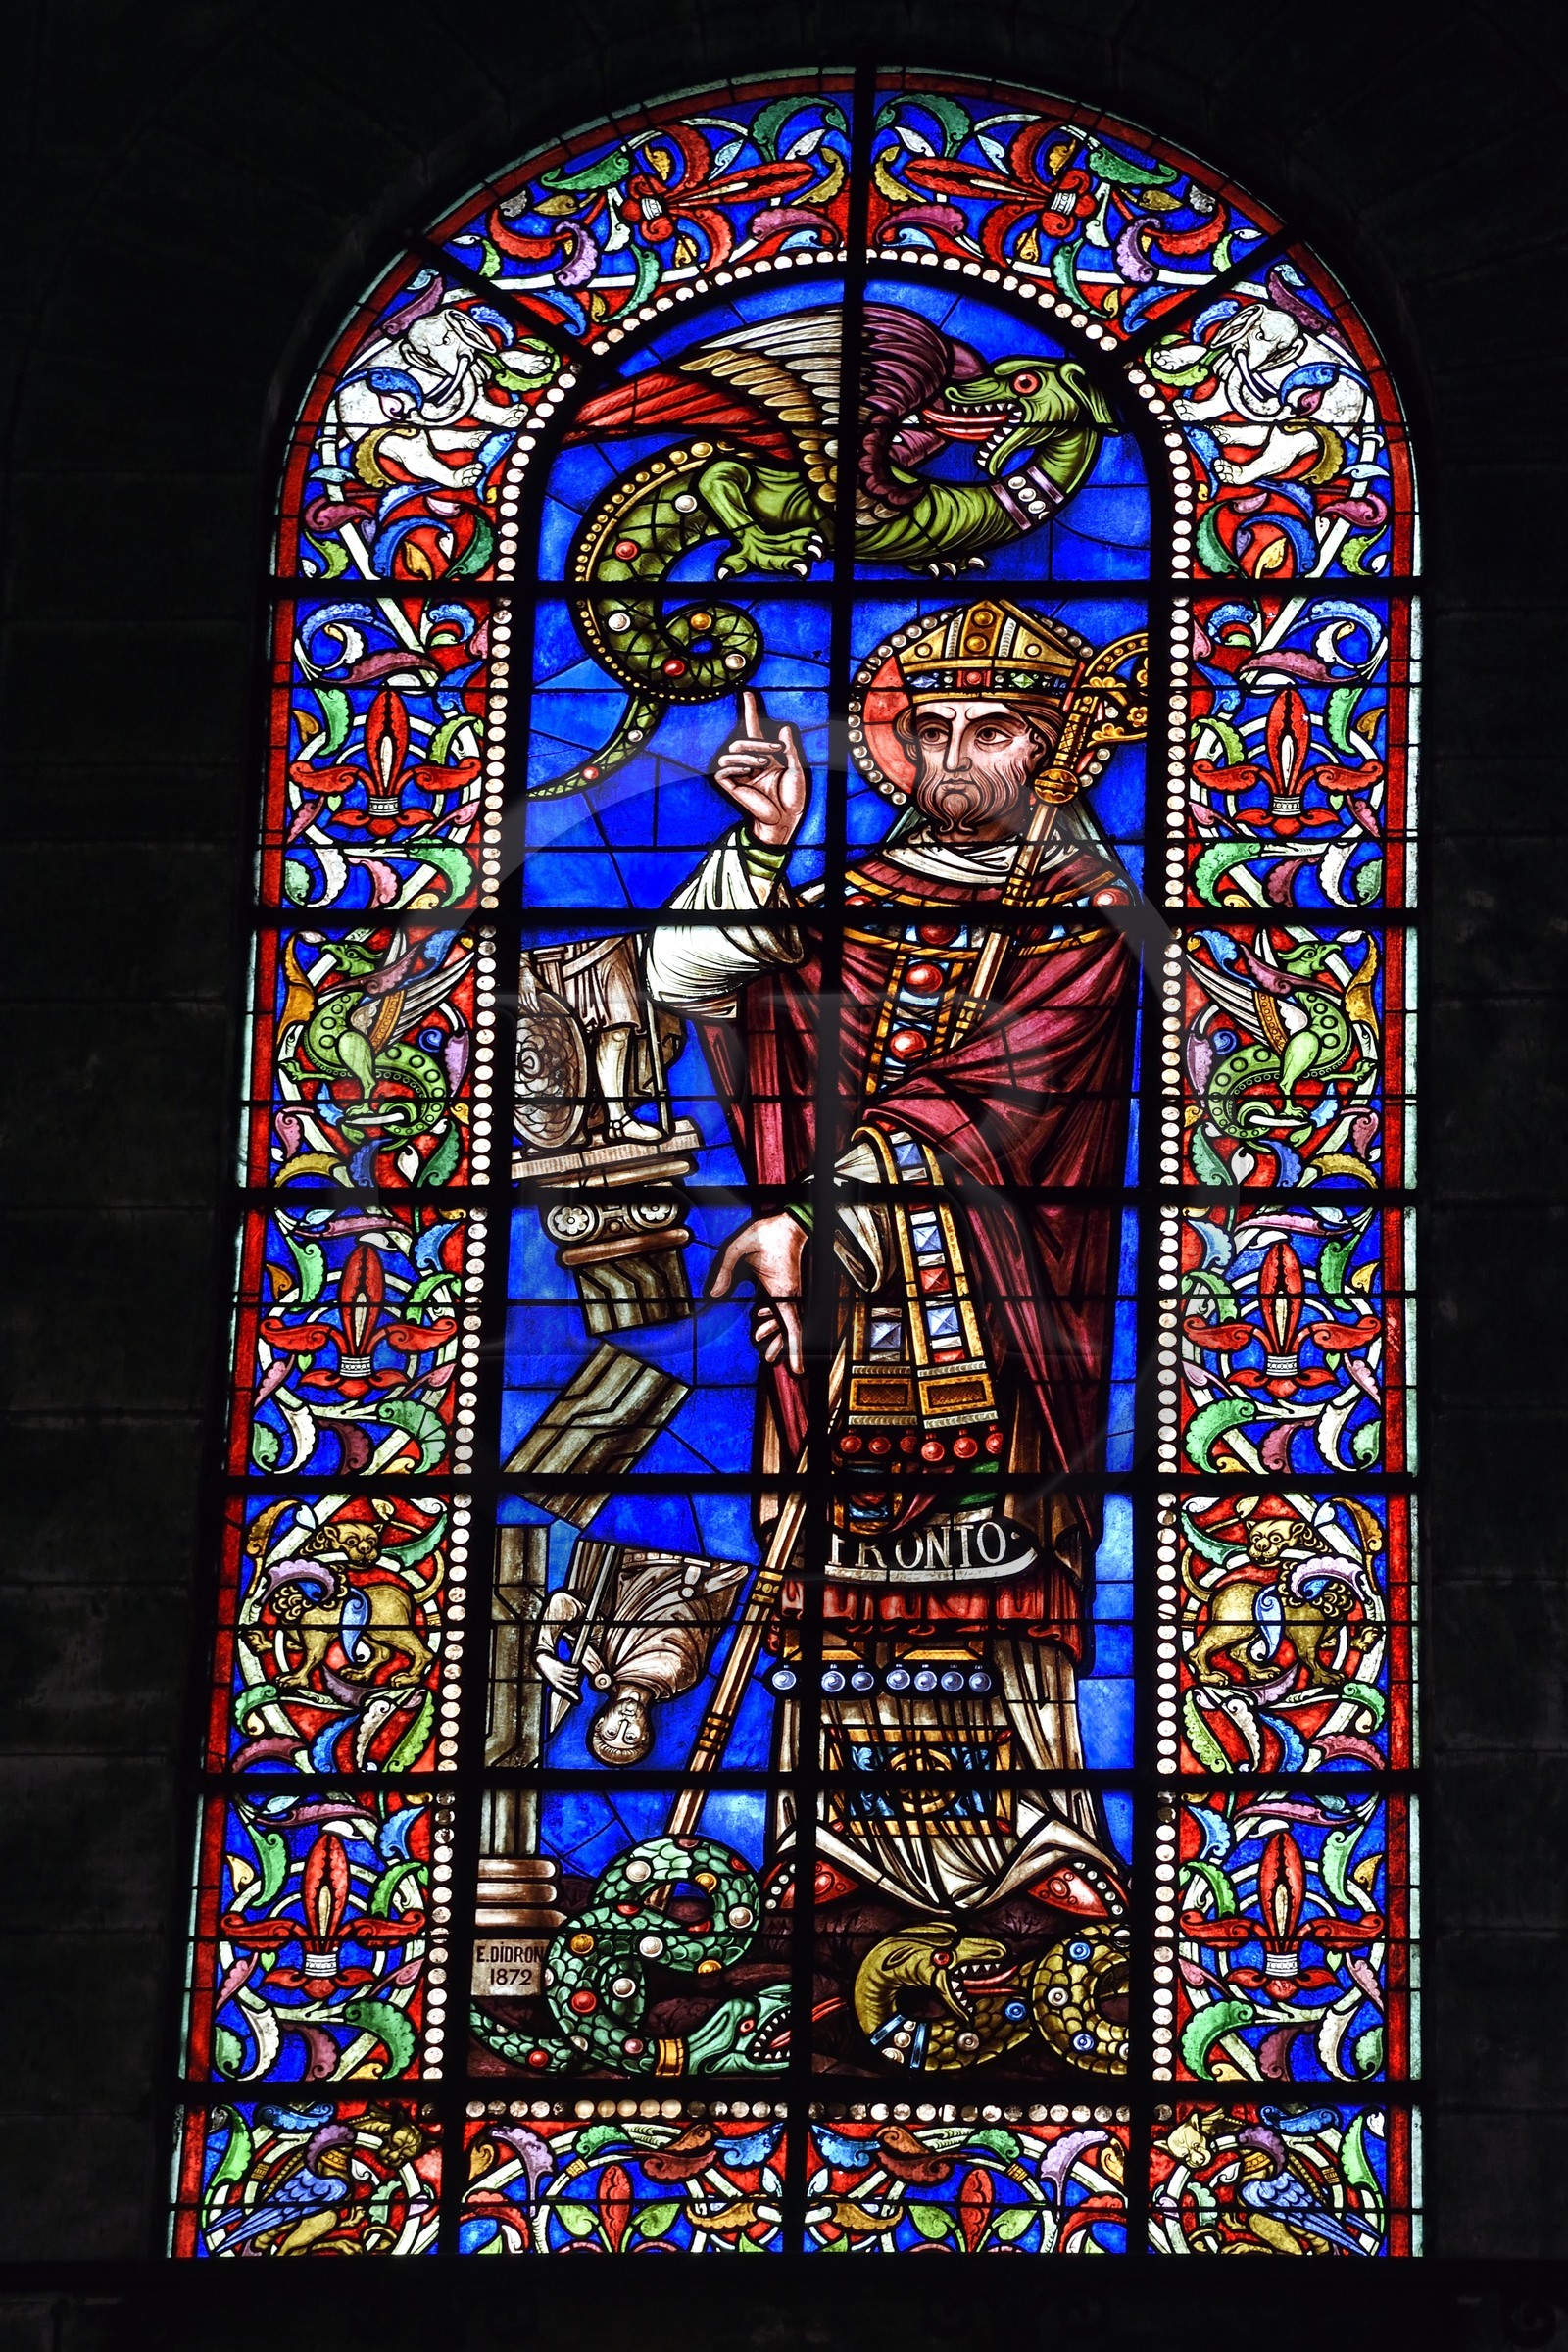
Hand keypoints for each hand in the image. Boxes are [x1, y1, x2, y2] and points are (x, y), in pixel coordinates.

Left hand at [536, 1652, 581, 1699]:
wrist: (540, 1660)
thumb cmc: (546, 1670)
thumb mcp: (551, 1678)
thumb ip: (559, 1682)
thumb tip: (571, 1684)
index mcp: (554, 1684)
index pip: (564, 1691)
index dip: (572, 1695)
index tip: (578, 1699)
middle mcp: (557, 1679)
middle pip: (572, 1683)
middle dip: (576, 1681)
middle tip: (576, 1679)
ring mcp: (559, 1672)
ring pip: (573, 1676)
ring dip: (577, 1675)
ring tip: (576, 1673)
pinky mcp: (561, 1666)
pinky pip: (572, 1670)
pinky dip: (576, 1670)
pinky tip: (576, 1668)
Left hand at [708, 1210, 807, 1375]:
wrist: (789, 1222)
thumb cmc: (768, 1233)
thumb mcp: (739, 1246)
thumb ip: (725, 1269)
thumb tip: (713, 1294)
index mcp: (782, 1291)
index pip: (793, 1327)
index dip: (794, 1350)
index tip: (797, 1370)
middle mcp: (789, 1295)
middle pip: (790, 1330)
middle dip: (782, 1347)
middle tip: (769, 1360)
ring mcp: (790, 1291)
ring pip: (787, 1320)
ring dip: (776, 1334)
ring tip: (763, 1345)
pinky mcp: (786, 1285)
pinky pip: (784, 1308)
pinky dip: (774, 1318)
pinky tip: (760, 1319)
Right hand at [712, 690, 807, 847]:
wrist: (785, 819)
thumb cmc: (792, 798)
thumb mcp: (795, 769)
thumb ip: (788, 749)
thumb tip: (783, 727)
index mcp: (764, 756)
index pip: (753, 729)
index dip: (750, 711)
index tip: (747, 693)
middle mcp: (749, 763)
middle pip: (741, 740)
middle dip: (758, 741)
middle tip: (777, 749)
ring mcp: (739, 774)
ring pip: (731, 752)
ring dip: (748, 753)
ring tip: (764, 764)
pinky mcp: (730, 786)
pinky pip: (722, 769)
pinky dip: (734, 765)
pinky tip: (748, 771)